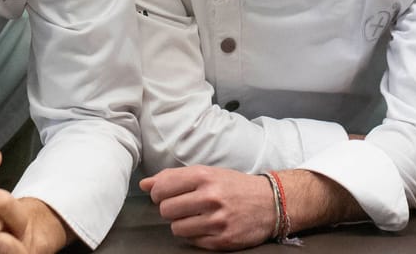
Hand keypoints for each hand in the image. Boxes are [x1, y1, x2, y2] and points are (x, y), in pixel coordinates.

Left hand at [140, 165, 275, 250]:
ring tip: (196, 217)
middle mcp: (210, 197)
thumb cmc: (234, 186)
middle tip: (183, 207)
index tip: (165, 195)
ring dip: (182, 224)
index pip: (161, 188)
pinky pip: (193, 241)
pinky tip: (208, 226)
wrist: (271, 202)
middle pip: (166, 210)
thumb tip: (144, 184)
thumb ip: (174, 178)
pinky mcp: (222, 240)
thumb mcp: (207, 173)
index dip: (158, 193)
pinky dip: (196, 235)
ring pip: (176, 228)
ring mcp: (217, 220)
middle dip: (170, 210)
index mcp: (204, 176)